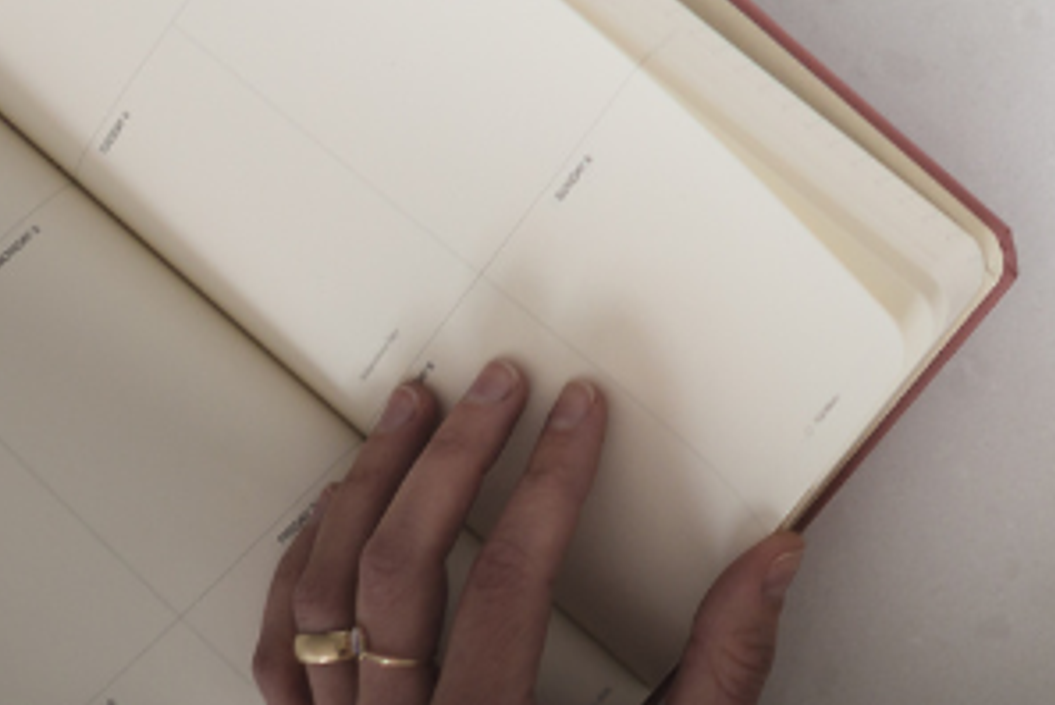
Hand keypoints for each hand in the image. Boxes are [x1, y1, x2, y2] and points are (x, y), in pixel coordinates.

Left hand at [254, 358, 798, 703]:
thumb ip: (723, 667)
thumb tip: (773, 559)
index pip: (509, 580)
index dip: (551, 482)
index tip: (580, 412)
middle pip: (399, 568)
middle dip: (453, 459)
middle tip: (499, 387)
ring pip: (322, 593)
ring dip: (365, 486)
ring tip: (410, 411)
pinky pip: (281, 648)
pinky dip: (300, 565)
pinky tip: (335, 509)